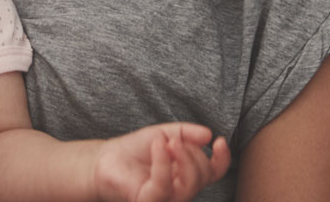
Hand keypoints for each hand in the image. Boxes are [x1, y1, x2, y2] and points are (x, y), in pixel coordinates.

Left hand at [94, 123, 230, 201]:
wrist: (106, 159)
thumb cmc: (136, 150)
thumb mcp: (164, 133)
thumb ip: (186, 133)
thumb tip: (208, 135)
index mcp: (187, 174)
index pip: (213, 172)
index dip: (222, 159)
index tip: (219, 140)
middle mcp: (180, 190)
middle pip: (203, 176)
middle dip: (193, 153)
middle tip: (174, 139)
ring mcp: (166, 199)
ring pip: (189, 185)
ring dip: (183, 157)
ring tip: (167, 141)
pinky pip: (163, 186)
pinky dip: (163, 161)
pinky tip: (159, 145)